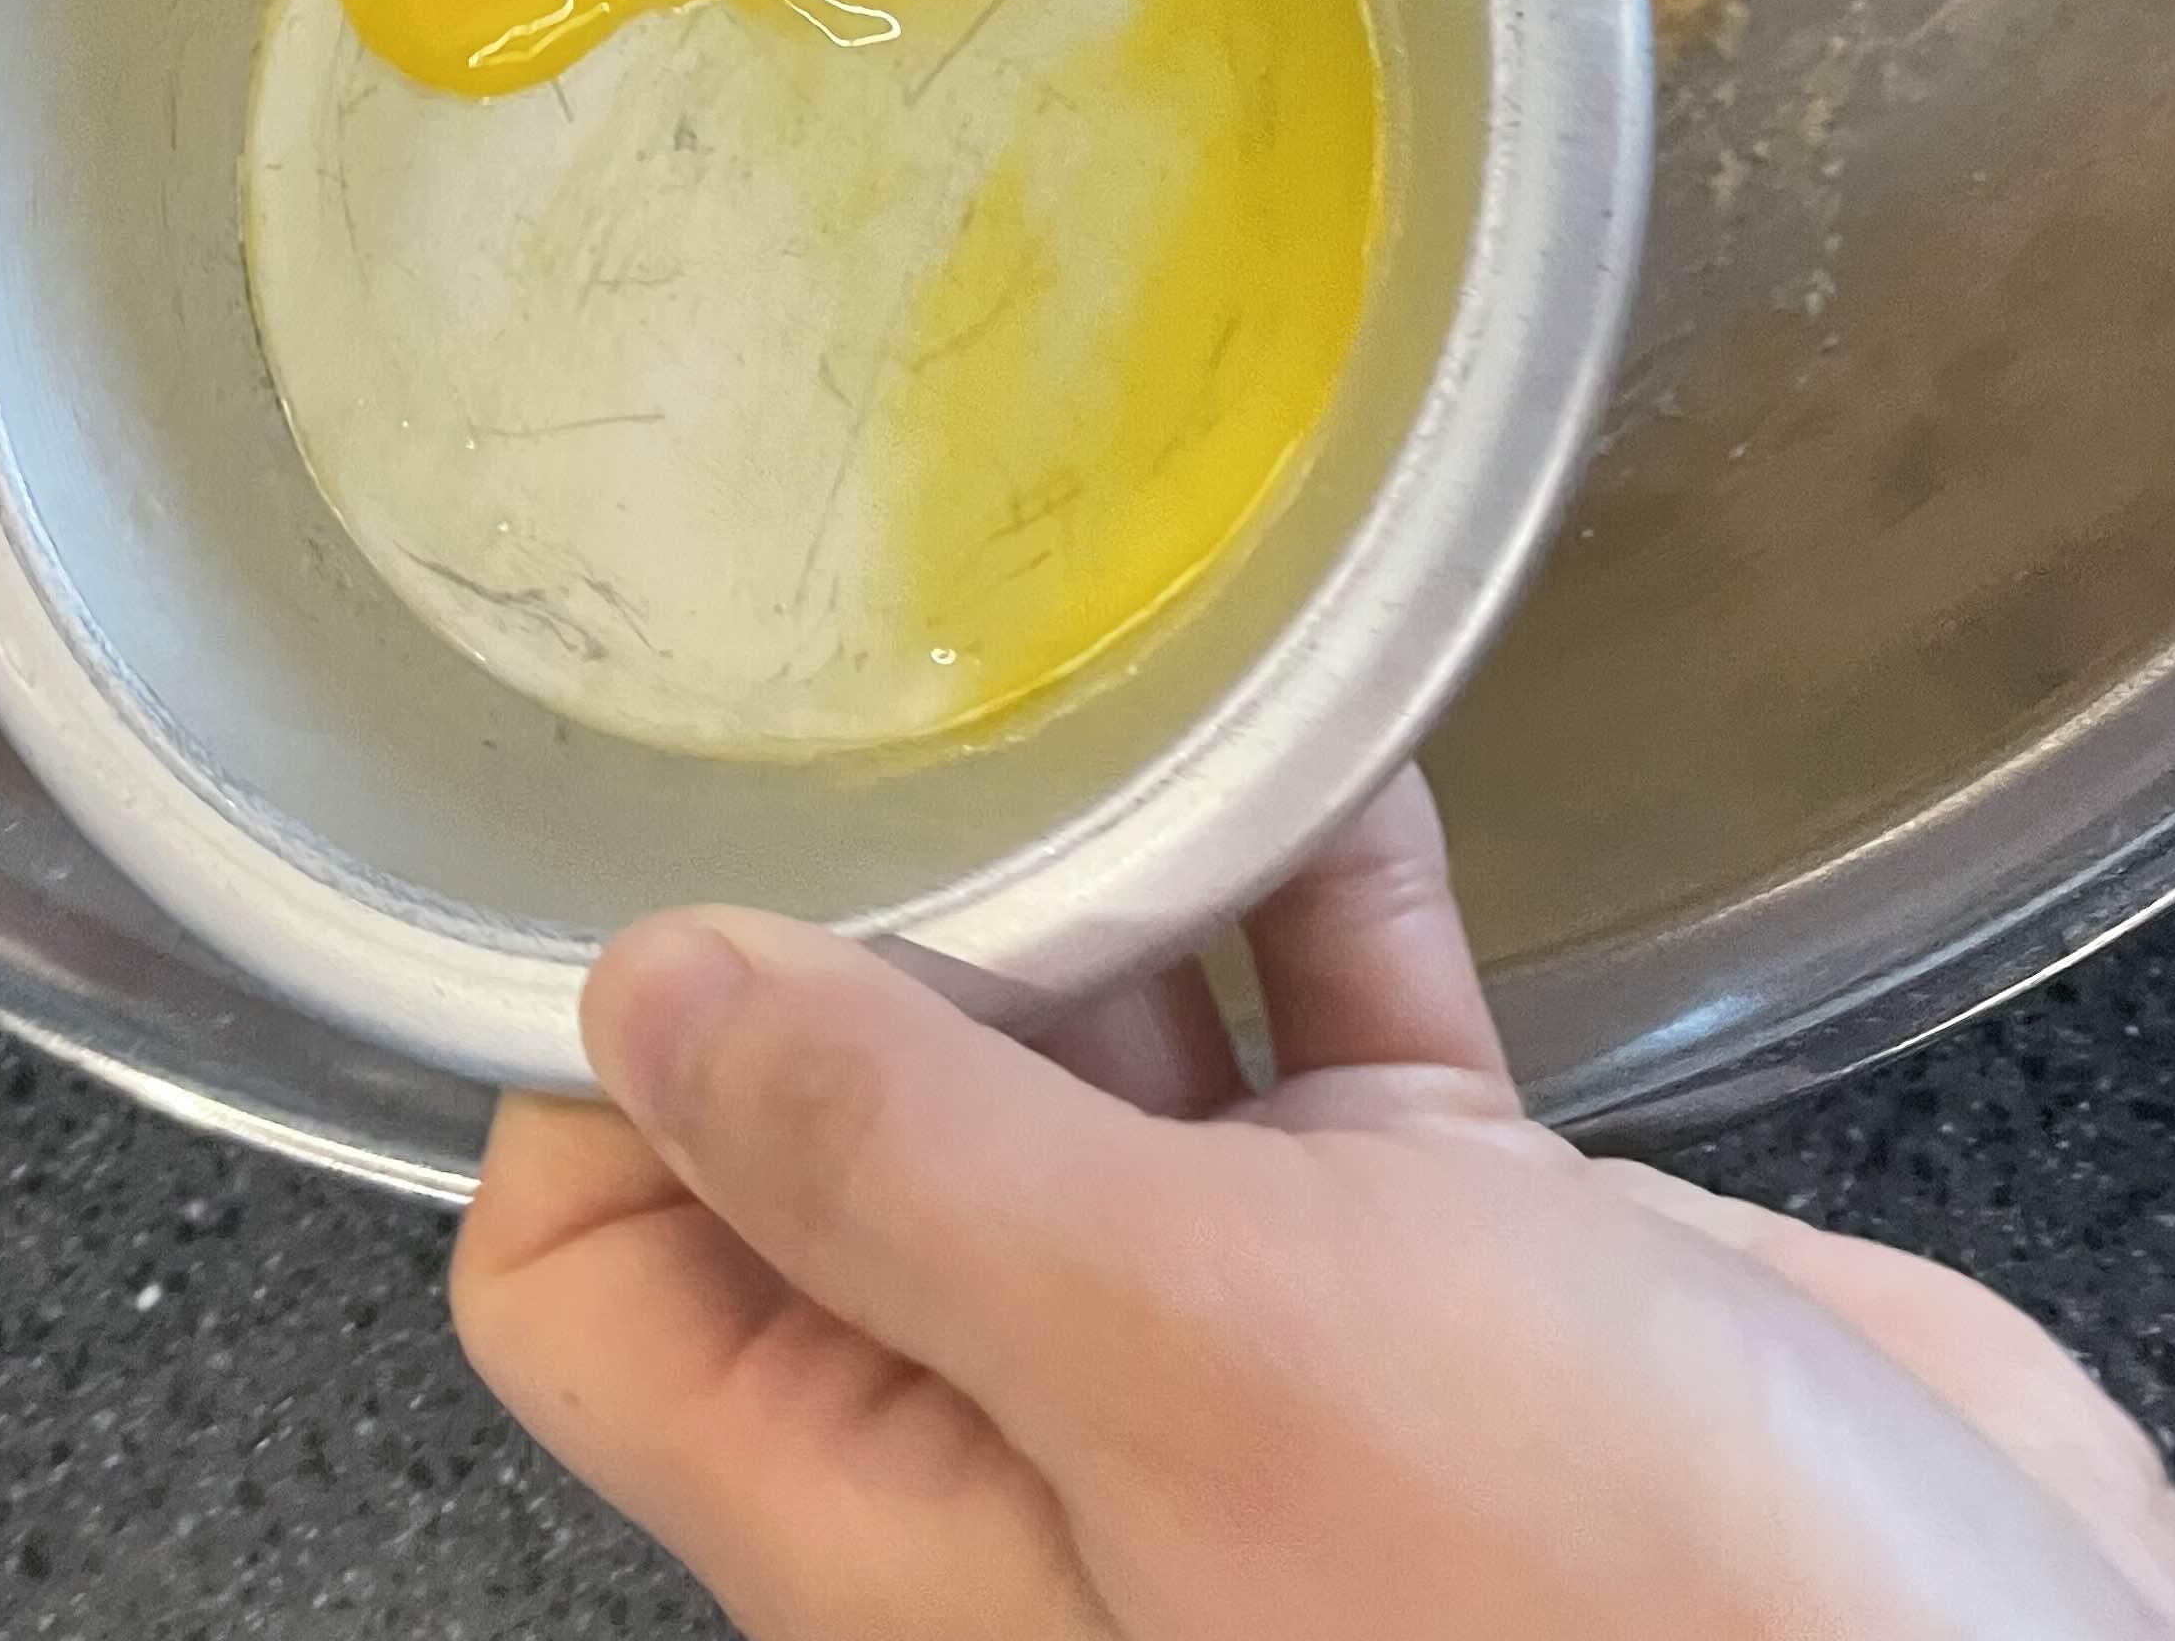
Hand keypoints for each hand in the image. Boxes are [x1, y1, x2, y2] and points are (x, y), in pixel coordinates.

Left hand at [456, 775, 2174, 1638]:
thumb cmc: (1585, 1616)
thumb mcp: (1179, 1355)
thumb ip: (892, 1171)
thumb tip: (638, 993)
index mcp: (895, 1503)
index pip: (597, 1275)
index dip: (588, 1065)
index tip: (639, 825)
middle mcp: (1048, 1418)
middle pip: (848, 1123)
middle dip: (867, 909)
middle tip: (873, 651)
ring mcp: (1263, 1338)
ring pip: (1104, 1050)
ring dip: (1105, 853)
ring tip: (1083, 632)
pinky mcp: (1458, 1261)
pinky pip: (1342, 1021)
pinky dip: (1330, 871)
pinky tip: (1329, 716)